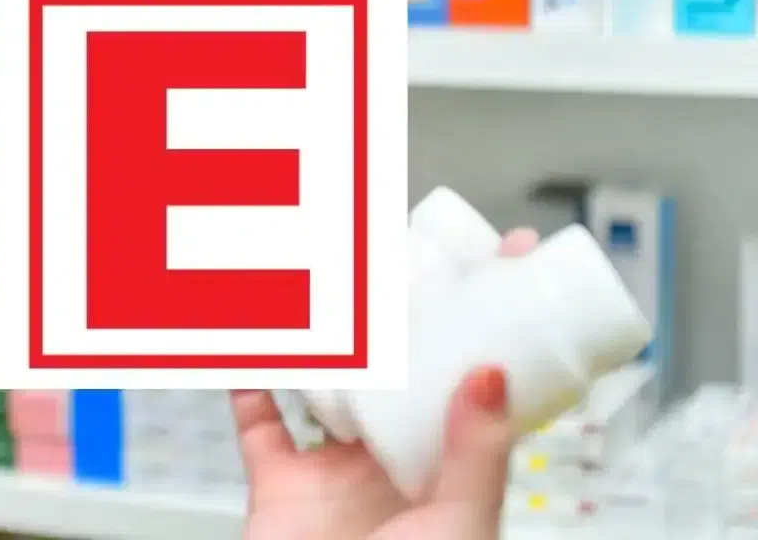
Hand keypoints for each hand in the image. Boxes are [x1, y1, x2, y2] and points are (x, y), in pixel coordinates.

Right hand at [235, 229, 539, 539]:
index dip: (498, 318)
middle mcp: (396, 465)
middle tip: (412, 246)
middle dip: (408, 311)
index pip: (483, 379)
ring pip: (331, 384)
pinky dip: (246, 378)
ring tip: (332, 276)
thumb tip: (494, 370)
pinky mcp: (277, 483)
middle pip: (405, 368)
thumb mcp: (460, 526)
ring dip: (327, 335)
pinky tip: (252, 337)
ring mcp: (335, 473)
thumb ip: (476, 453)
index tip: (511, 256)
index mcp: (450, 473)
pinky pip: (256, 420)